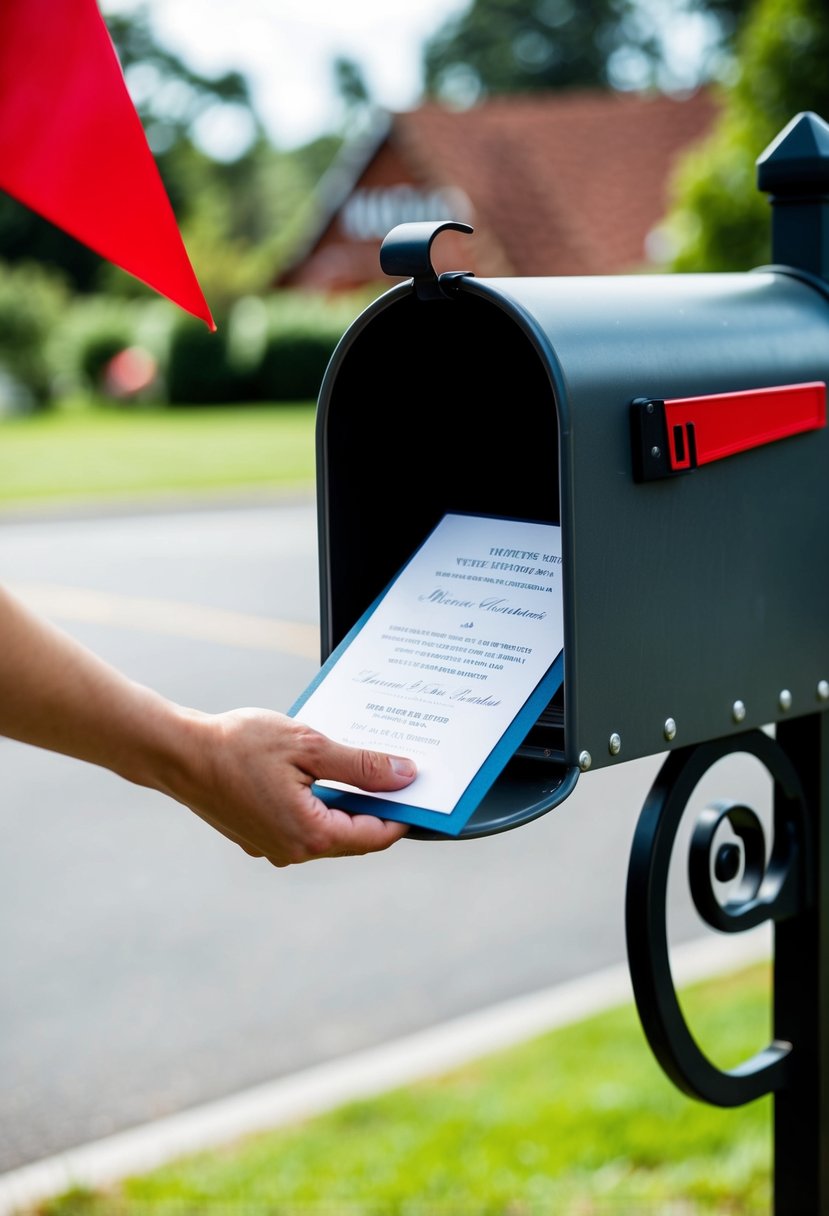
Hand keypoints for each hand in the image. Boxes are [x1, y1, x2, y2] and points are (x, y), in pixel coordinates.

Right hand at [166, 707, 416, 866]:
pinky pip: (302, 824)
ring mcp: (272, 847)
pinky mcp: (258, 836)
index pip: (376, 835)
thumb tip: (404, 776)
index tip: (422, 789)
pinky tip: (319, 773)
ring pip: (327, 830)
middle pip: (354, 836)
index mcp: (309, 835)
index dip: (404, 812)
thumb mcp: (308, 745)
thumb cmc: (238, 744)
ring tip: (358, 765)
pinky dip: (318, 803)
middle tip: (396, 771)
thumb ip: (360, 765)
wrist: (177, 752)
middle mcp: (292, 852)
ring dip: (346, 803)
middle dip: (377, 805)